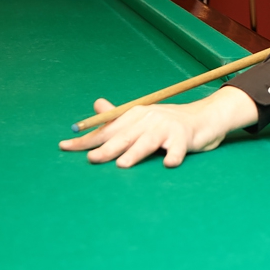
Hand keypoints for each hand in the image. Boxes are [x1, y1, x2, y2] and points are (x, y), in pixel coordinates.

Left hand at [59, 86, 258, 167]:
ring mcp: (168, 127)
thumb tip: (96, 105)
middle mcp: (150, 118)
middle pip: (125, 136)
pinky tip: (169, 164)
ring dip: (136, 153)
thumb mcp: (142, 117)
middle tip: (92, 159)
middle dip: (108, 148)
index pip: (107, 129)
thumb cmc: (168, 123)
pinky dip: (174, 156)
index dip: (87, 139)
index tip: (65, 147)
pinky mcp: (185, 137)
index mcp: (136, 115)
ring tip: (123, 164)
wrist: (204, 118)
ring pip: (148, 142)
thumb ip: (118, 117)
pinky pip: (178, 149)